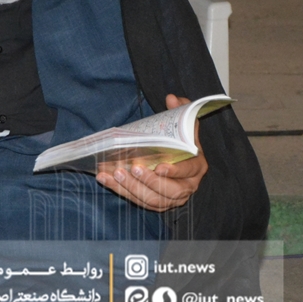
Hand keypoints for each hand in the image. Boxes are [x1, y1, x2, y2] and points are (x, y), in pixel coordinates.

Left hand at [95, 94, 207, 210]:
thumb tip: (172, 98)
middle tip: (133, 167)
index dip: (176, 171)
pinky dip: (121, 191)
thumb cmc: (178, 141)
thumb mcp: (183, 125)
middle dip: (150, 181)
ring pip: (153, 200)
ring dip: (132, 188)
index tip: (160, 167)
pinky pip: (138, 200)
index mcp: (196, 166)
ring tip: (116, 173)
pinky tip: (106, 179)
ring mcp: (171, 198)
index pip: (189, 171)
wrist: (173, 157)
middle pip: (170, 191)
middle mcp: (187, 186)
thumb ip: (181, 111)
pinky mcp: (155, 203)